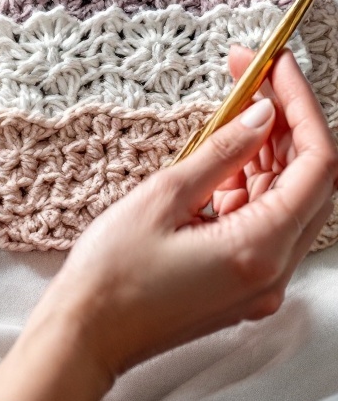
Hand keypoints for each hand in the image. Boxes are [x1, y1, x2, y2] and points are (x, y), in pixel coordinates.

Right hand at [0, 47, 337, 400]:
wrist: (85, 333)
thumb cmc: (112, 275)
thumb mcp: (164, 196)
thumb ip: (222, 153)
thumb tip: (261, 116)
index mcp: (260, 250)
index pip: (316, 165)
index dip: (302, 107)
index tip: (277, 67)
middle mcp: (272, 271)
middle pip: (309, 180)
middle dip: (287, 120)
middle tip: (255, 75)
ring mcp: (260, 279)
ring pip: (288, 198)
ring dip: (269, 147)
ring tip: (235, 104)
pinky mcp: (242, 279)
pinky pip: (264, 219)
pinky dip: (252, 179)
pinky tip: (226, 150)